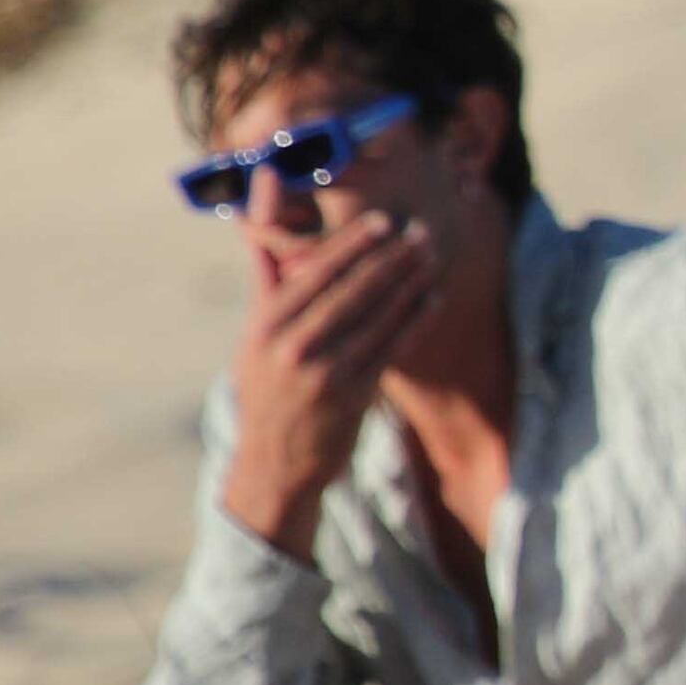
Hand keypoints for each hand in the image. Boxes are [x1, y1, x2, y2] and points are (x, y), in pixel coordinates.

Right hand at [216, 211, 440, 559]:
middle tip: (420, 231)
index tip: (382, 221)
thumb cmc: (267, 390)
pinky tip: (432, 299)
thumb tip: (256, 227)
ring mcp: (323, 374)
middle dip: (389, 258)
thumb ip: (265, 283)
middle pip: (350, 291)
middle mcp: (291, 348)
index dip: (352, 245)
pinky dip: (414, 322)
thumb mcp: (253, 340)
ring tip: (431, 258)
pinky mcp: (352, 396)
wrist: (273, 463)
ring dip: (409, 284)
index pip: (313, 274)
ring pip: (376, 317)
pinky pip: (391, 349)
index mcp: (265, 327)